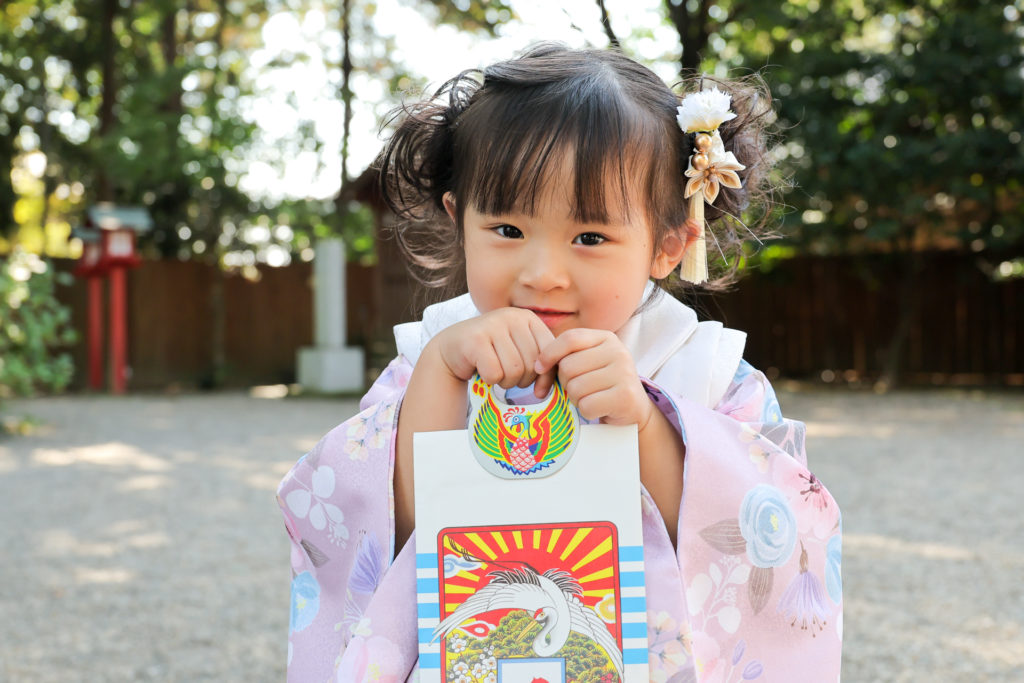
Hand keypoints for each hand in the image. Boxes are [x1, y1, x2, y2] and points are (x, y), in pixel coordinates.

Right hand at [431, 307, 555, 389]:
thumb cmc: (492, 353)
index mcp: (527, 318)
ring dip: (506, 382)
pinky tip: (483, 371)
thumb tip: (544, 391)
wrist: (453, 348)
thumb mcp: (519, 351)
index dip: (546, 374)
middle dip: (522, 380)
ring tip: (497, 374)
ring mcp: (492, 326)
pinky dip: (490, 380)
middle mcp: (511, 316)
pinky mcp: (475, 340)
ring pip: (514, 371)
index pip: (549, 351)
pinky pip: (494, 373)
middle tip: (509, 378)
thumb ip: (538, 364)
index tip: (536, 385)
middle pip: (531, 364)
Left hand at [534, 328, 654, 428]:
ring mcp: (624, 373)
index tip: (539, 368)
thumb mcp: (587, 362)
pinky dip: (587, 412)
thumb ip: (565, 357)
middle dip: (566, 383)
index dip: (549, 353)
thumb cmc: (601, 384)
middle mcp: (618, 351)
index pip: (570, 338)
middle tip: (580, 389)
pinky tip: (598, 408)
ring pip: (575, 388)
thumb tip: (537, 367)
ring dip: (576, 399)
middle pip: (568, 366)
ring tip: (591, 398)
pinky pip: (586, 405)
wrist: (633, 408)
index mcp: (606, 338)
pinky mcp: (624, 396)